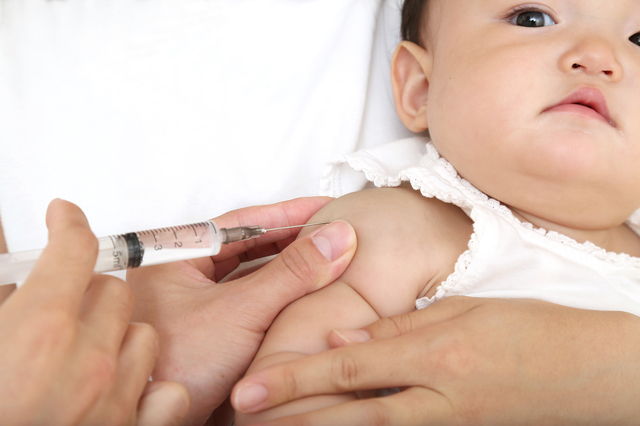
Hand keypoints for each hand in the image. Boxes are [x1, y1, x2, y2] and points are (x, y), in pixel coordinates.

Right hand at [0, 199, 188, 424]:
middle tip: (59, 309)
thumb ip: (0, 303)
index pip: (74, 249)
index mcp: (38, 330)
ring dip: (118, 336)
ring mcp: (114, 401)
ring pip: (142, 335)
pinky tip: (120, 391)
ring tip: (85, 354)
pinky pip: (164, 390)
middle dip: (86, 292)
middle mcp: (87, 360)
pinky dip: (147, 385)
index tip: (64, 216)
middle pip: (112, 291)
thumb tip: (8, 262)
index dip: (69, 223)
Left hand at [127, 197, 356, 425]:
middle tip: (327, 232)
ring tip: (321, 257)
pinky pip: (248, 301)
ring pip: (248, 275)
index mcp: (174, 258)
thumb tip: (333, 239)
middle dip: (289, 239)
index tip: (322, 208)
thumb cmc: (177, 371)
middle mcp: (181, 277)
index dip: (287, 213)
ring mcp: (195, 306)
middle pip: (245, 246)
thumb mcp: (241, 312)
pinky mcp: (209, 332)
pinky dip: (276, 295)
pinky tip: (301, 292)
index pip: (241, 222)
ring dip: (285, 267)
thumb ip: (290, 273)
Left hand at [232, 296, 639, 424]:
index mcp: (432, 354)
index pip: (348, 367)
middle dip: (292, 420)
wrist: (588, 371)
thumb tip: (343, 340)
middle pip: (347, 413)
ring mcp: (445, 424)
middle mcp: (433, 397)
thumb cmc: (528, 329)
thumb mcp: (462, 312)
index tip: (251, 389)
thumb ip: (398, 329)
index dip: (296, 380)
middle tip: (245, 423)